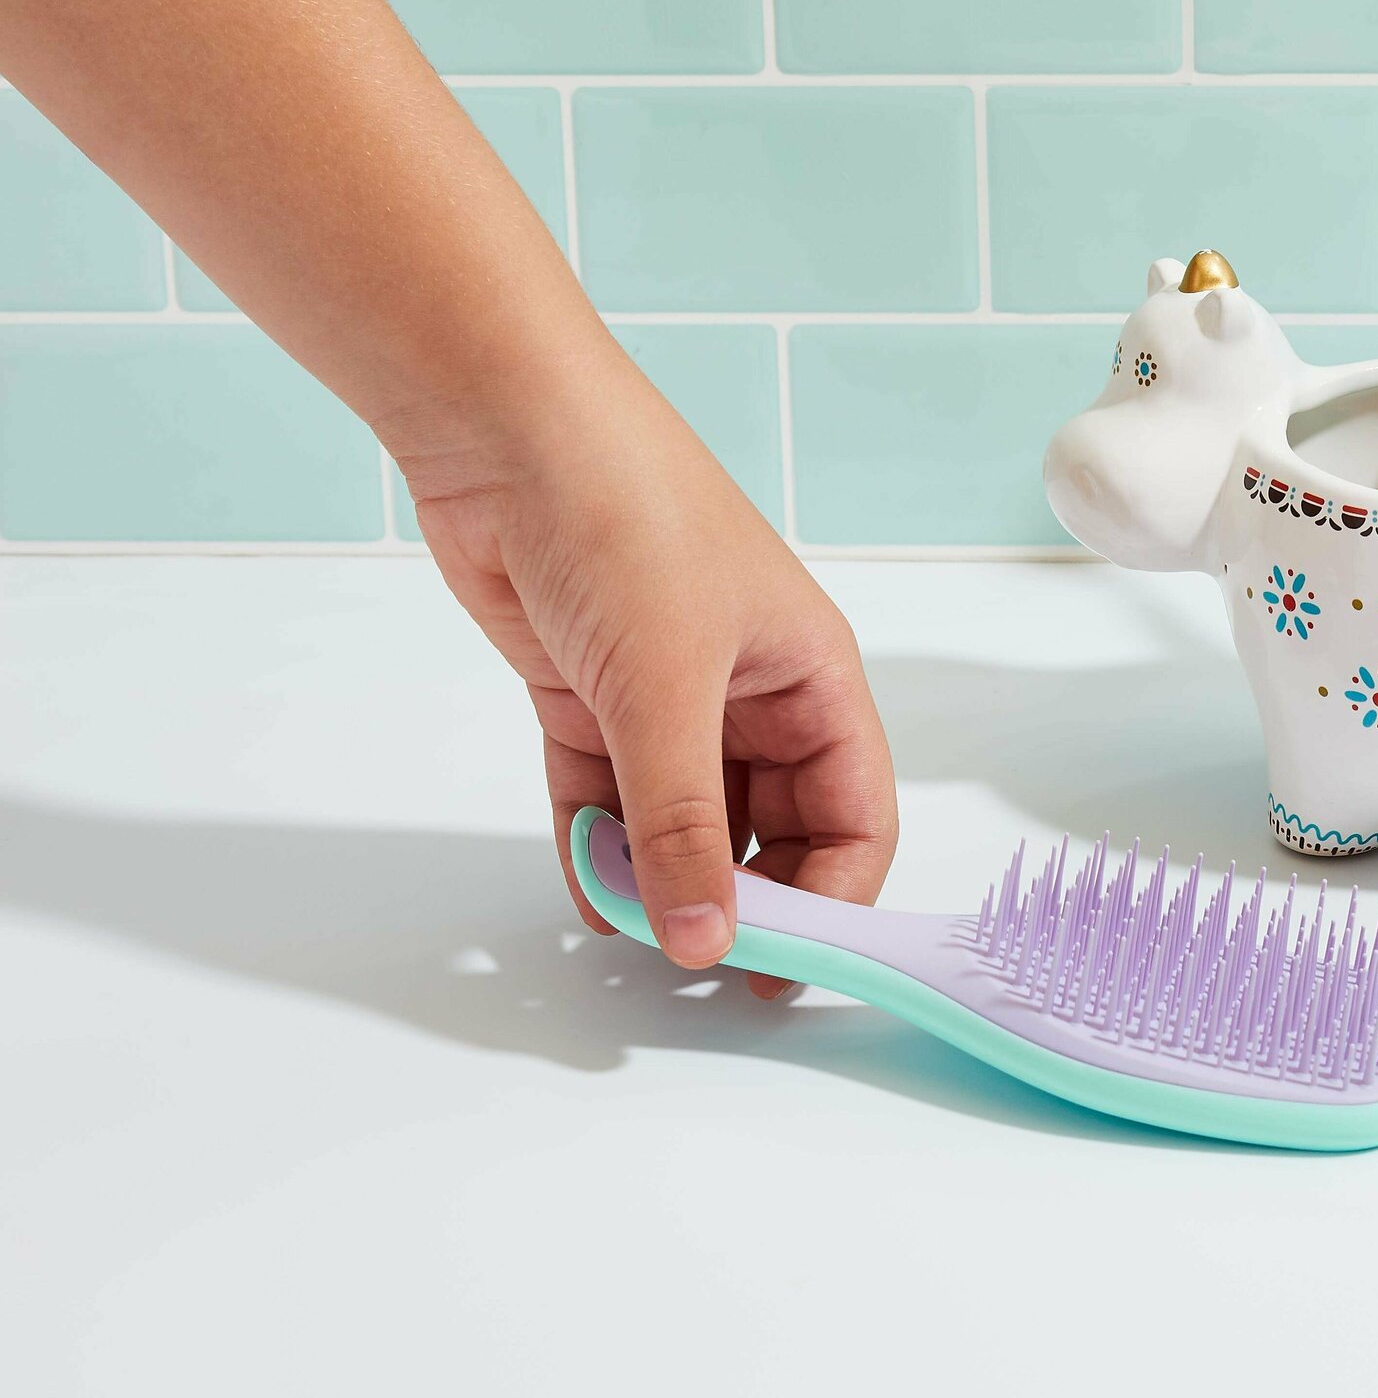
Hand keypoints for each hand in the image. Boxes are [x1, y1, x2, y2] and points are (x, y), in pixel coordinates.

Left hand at [406, 355, 897, 992]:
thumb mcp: (667, 686)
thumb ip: (683, 826)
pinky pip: (606, 797)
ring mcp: (667, 696)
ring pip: (681, 820)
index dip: (833, 898)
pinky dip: (596, 847)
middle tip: (697, 961)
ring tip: (627, 927)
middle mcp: (750, 691)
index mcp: (811, 674)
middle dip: (738, 896)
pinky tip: (587, 892)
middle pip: (770, 829)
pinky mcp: (590, 694)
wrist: (503, 428)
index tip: (781, 969)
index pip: (854, 813)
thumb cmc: (625, 517)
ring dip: (657, 878)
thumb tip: (705, 941)